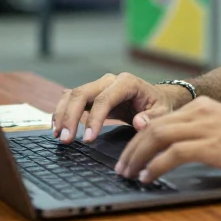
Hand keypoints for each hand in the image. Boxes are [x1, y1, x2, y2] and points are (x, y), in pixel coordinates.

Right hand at [52, 72, 189, 143]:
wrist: (155, 98)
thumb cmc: (159, 105)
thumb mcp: (163, 112)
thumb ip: (152, 118)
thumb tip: (139, 122)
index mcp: (127, 83)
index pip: (104, 99)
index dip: (94, 119)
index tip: (88, 139)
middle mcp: (109, 80)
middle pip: (82, 93)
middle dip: (70, 116)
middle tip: (65, 140)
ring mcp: (98, 86)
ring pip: (72, 95)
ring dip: (62, 114)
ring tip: (58, 136)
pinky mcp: (91, 94)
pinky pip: (71, 99)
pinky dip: (62, 112)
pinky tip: (58, 128)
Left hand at [114, 96, 220, 184]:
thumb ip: (203, 134)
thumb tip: (179, 150)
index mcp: (204, 107)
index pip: (161, 120)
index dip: (139, 138)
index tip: (129, 153)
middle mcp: (202, 112)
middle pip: (153, 127)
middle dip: (132, 148)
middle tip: (121, 166)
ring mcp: (207, 127)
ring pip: (157, 137)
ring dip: (137, 157)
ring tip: (128, 173)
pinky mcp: (212, 146)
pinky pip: (173, 154)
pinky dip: (155, 166)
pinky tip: (148, 177)